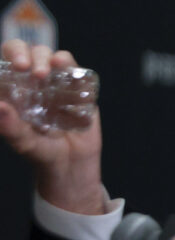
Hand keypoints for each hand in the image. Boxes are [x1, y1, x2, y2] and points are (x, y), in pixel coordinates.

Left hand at [0, 39, 104, 214]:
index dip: (11, 55)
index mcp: (15, 89)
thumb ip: (10, 127)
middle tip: (33, 71)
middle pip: (30, 51)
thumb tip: (0, 106)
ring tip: (51, 71)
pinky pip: (79, 74)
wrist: (73, 166)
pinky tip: (75, 83)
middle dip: (29, 53)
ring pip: (54, 57)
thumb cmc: (42, 154)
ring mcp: (59, 84)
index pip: (7, 60)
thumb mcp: (24, 143)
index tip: (17, 66)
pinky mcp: (81, 91)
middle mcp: (35, 82)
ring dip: (51, 59)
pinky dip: (77, 73)